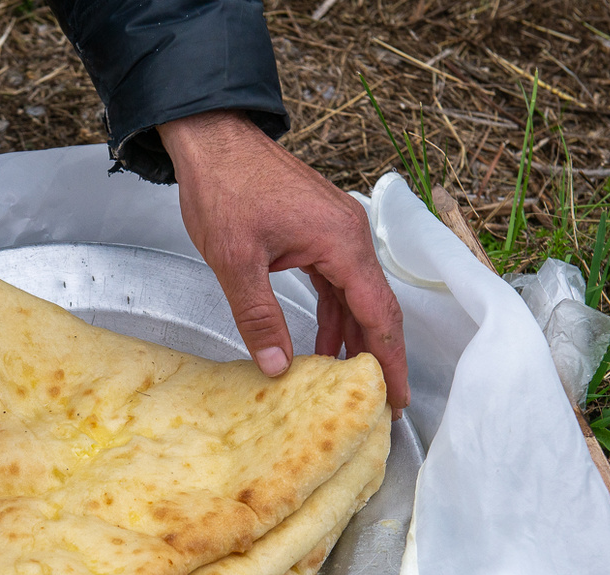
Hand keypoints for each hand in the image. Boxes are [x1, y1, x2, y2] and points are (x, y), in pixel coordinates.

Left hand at [158, 111, 409, 413]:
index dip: (389, 360)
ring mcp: (336, 230)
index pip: (378, 313)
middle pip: (375, 306)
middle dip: (378, 354)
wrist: (213, 140)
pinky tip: (324, 340)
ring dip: (352, 335)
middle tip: (380, 401)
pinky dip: (334, 311)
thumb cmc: (224, 188)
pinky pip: (336, 280)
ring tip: (347, 379)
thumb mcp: (236, 261)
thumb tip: (276, 366)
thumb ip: (258, 316)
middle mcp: (350, 234)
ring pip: (355, 294)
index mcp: (341, 241)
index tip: (397, 398)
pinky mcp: (319, 229)